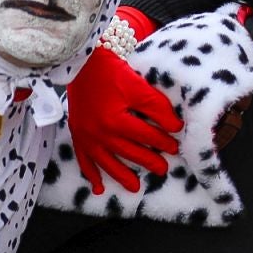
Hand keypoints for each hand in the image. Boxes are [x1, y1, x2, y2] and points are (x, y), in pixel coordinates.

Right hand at [66, 33, 179, 194]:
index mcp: (115, 121)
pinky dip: (91, 174)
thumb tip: (176, 127)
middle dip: (147, 161)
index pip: (145, 136)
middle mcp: (98, 133)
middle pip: (128, 152)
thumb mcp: (138, 87)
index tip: (174, 147)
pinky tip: (98, 187)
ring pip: (106, 162)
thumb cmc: (112, 74)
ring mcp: (85, 136)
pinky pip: (84, 160)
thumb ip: (157, 107)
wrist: (82, 64)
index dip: (162, 142)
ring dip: (121, 175)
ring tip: (135, 187)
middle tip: (162, 169)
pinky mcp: (77, 135)